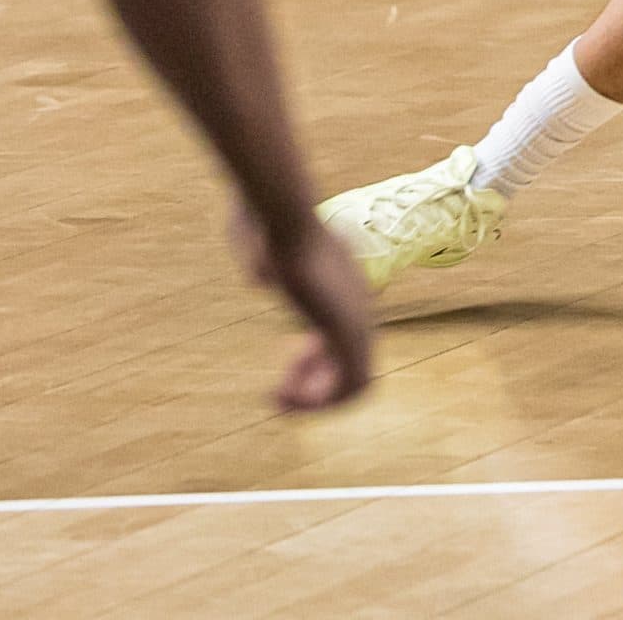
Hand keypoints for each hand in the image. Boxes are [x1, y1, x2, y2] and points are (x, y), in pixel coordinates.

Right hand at [231, 206, 372, 411]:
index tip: (289, 355)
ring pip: (355, 383)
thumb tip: (262, 277)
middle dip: (317, 383)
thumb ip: (265, 264)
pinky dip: (320, 402)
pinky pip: (351, 386)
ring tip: (281, 397)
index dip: (319, 358)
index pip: (347, 338)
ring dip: (317, 400)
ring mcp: (360, 319)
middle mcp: (360, 306)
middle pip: (353, 365)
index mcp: (346, 288)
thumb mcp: (267, 249)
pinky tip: (284, 396)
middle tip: (282, 387)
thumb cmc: (267, 229)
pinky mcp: (350, 330)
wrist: (285, 221)